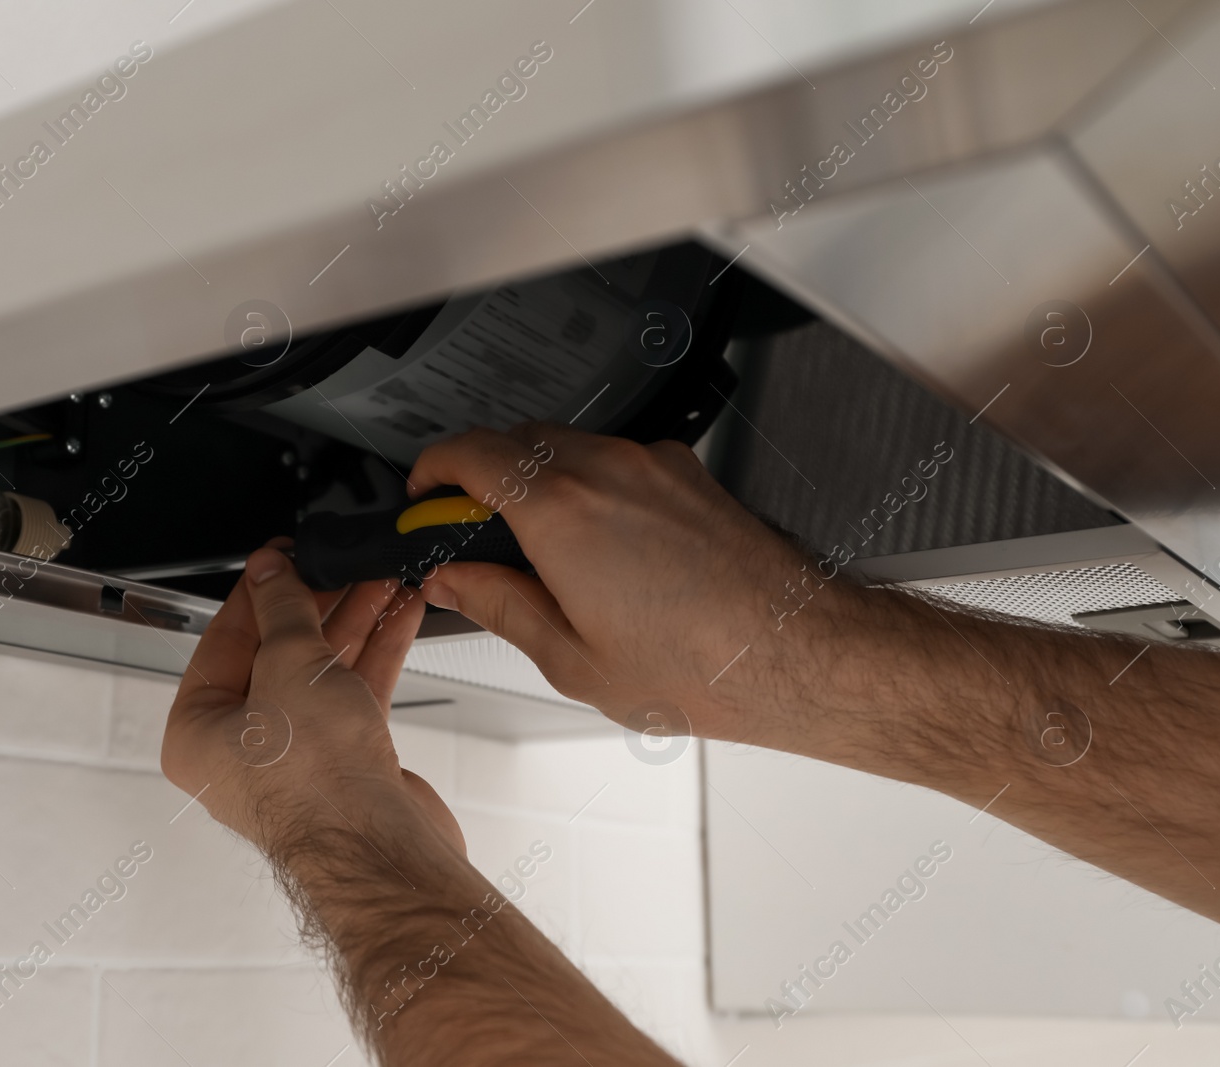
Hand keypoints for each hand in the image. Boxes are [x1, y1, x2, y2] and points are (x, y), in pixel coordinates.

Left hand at [161, 540, 463, 856]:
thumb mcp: (288, 666)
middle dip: (317, 605)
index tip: (282, 557)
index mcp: (198, 734)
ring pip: (322, 673)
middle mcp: (242, 750)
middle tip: (338, 565)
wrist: (378, 847)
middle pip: (276, 655)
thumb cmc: (315, 785)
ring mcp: (298, 759)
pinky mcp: (346, 763)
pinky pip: (356, 693)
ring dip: (355, 622)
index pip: (223, 642)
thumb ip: (282, 609)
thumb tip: (271, 572)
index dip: (258, 593)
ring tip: (380, 579)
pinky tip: (398, 615)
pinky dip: (377, 652)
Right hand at [409, 423, 845, 742]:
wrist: (797, 654)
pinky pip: (612, 459)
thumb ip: (498, 605)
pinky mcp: (684, 472)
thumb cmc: (702, 665)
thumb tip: (454, 581)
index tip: (423, 499)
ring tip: (531, 548)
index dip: (431, 472)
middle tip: (467, 532)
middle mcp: (606, 470)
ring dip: (531, 478)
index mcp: (562, 512)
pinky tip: (592, 543)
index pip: (469, 454)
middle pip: (512, 440)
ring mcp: (650, 464)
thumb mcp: (571, 658)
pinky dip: (583, 483)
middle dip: (477, 476)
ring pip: (564, 444)